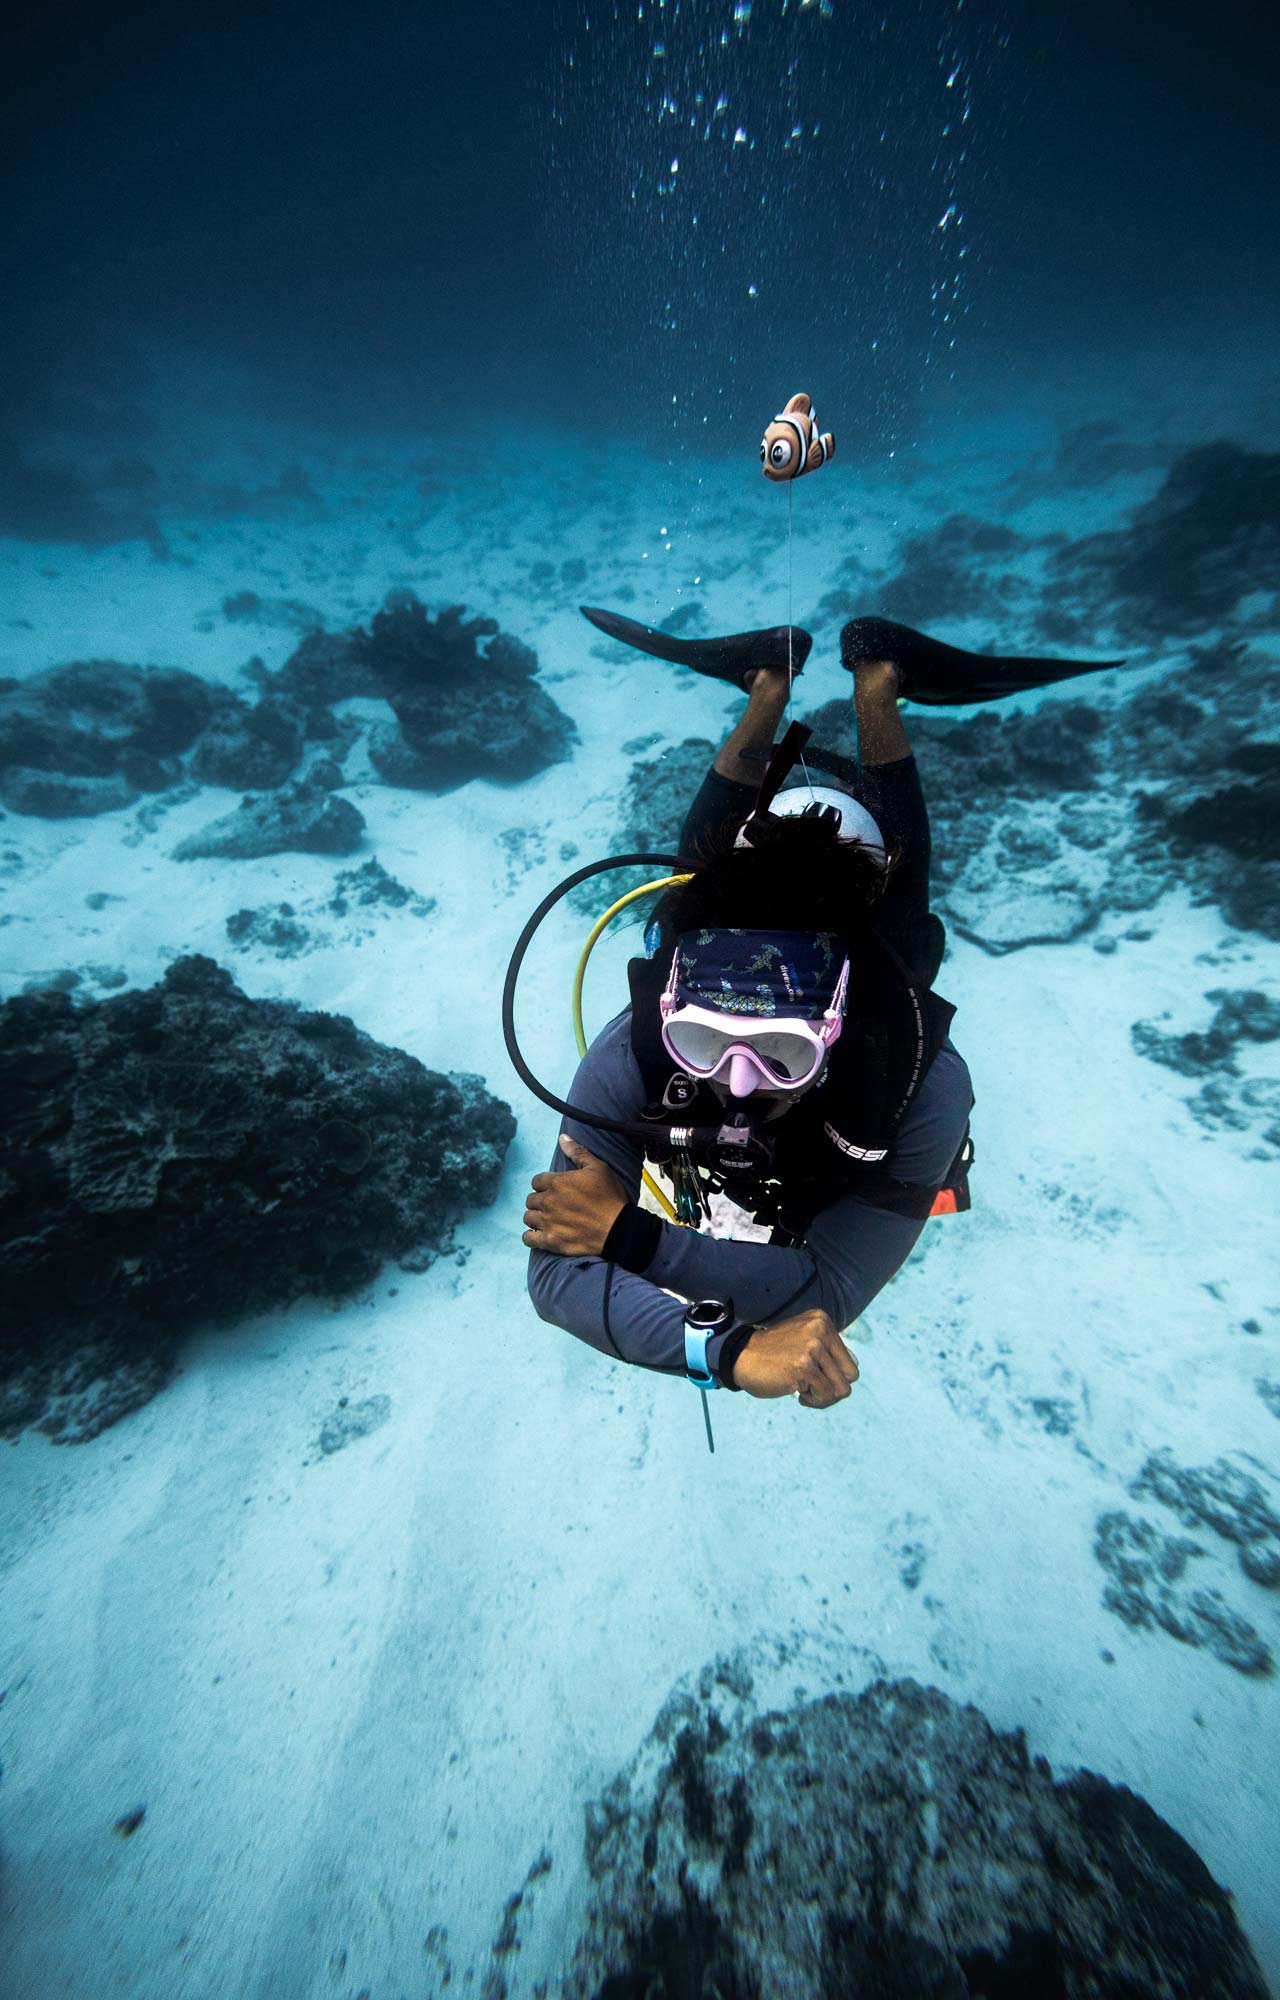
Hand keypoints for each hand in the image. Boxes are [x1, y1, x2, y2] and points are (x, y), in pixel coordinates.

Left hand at [522, 1136, 628, 1257]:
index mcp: (557, 1183)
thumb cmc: (610, 1197)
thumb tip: (562, 1137)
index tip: (554, 1190)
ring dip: (535, 1218)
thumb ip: (577, 1152)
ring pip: (528, 1218)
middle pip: (530, 1200)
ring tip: (547, 1219)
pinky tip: (541, 1234)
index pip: (536, 1181)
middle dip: (540, 1201)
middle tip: (553, 1205)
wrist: (619, 1229)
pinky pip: (528, 1238)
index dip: (544, 1185)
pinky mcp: (551, 1241)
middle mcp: (548, 1202)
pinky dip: (531, 1237)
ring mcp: (548, 1222)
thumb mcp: (598, 1168)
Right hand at [731, 1309, 858, 1407]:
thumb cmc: (774, 1355)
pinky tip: (797, 1393)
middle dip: (833, 1389)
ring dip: (823, 1397)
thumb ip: (829, 1351)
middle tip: (812, 1387)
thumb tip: (853, 1372)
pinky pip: (825, 1396)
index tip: (814, 1375)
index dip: (834, 1376)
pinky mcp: (803, 1366)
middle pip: (850, 1376)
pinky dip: (813, 1401)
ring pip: (841, 1389)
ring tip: (804, 1390)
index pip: (850, 1362)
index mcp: (822, 1321)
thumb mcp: (804, 1340)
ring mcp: (812, 1347)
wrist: (741, 1357)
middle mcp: (820, 1330)